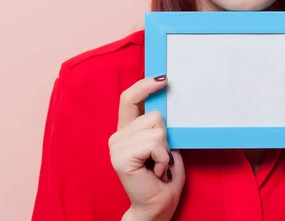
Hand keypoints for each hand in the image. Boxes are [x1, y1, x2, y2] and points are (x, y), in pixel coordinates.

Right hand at [109, 75, 184, 220]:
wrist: (156, 206)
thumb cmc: (163, 177)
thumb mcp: (165, 143)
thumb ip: (160, 125)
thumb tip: (167, 102)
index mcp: (127, 130)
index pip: (129, 98)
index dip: (145, 85)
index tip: (163, 78)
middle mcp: (118, 136)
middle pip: (153, 114)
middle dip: (166, 135)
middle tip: (161, 157)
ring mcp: (117, 146)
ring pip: (157, 128)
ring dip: (165, 150)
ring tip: (158, 165)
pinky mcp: (121, 157)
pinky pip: (155, 143)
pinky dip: (163, 158)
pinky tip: (156, 172)